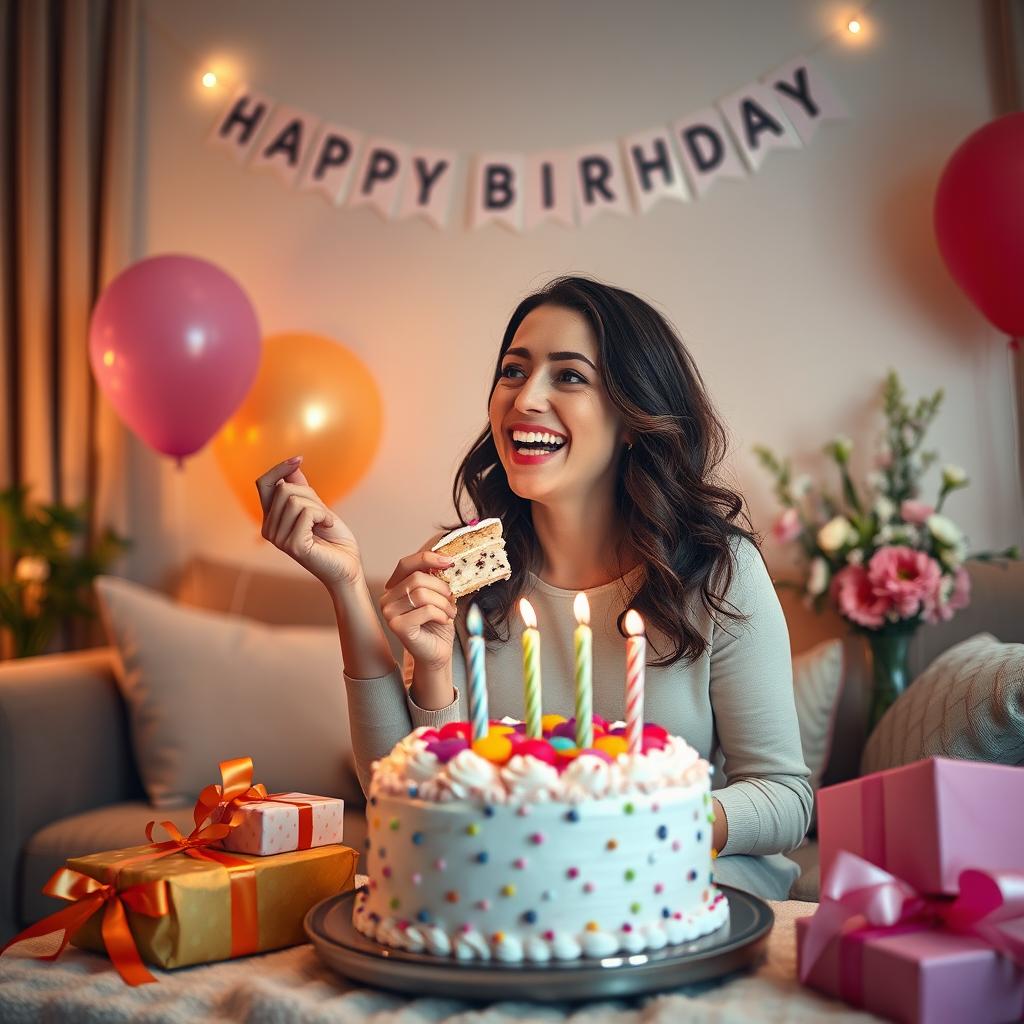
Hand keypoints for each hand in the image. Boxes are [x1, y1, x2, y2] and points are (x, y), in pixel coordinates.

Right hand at [256, 456, 363, 589]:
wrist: (348, 566)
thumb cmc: (334, 539)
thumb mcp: (318, 507)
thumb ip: (302, 489)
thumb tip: (293, 466)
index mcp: (271, 519)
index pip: (264, 484)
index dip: (279, 469)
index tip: (299, 459)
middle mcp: (269, 529)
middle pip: (284, 489)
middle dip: (310, 495)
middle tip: (322, 514)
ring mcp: (279, 539)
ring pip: (295, 500)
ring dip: (319, 508)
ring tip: (324, 523)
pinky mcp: (293, 545)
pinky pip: (307, 513)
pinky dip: (323, 516)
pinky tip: (327, 527)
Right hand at [380, 549, 457, 669]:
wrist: (437, 652)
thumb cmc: (437, 624)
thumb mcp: (437, 595)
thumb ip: (435, 578)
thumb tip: (445, 560)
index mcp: (394, 588)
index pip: (406, 564)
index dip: (427, 558)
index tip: (449, 561)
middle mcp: (387, 599)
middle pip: (417, 578)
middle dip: (441, 587)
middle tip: (451, 599)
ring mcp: (389, 613)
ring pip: (422, 594)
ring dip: (443, 603)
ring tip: (449, 612)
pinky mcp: (398, 626)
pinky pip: (426, 610)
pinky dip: (441, 614)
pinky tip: (443, 620)